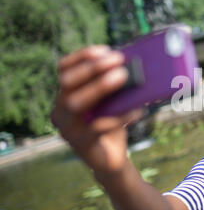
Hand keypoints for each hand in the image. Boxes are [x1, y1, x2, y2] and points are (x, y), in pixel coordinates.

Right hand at [51, 45, 142, 173]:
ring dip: (100, 87)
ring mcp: (67, 128)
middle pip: (67, 83)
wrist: (111, 160)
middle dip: (93, 68)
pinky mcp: (81, 144)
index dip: (82, 57)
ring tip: (124, 77)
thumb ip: (115, 86)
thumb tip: (133, 64)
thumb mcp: (112, 102)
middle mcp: (60, 110)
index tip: (105, 50)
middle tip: (119, 62)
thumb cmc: (111, 124)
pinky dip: (119, 116)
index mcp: (65, 95)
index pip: (64, 69)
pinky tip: (137, 110)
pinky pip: (97, 127)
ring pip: (76, 103)